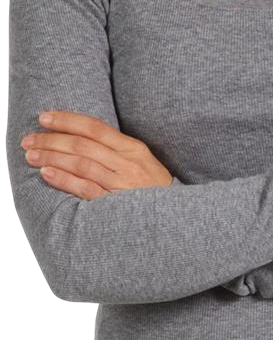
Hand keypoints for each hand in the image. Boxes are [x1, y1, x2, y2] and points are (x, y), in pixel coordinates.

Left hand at [21, 111, 173, 198]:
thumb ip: (116, 150)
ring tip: (31, 156)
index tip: (44, 118)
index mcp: (133, 149)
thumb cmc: (153, 191)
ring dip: (52, 158)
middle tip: (29, 140)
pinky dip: (64, 180)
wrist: (177, 221)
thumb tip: (80, 138)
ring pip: (81, 164)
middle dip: (51, 140)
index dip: (67, 120)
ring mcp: (121, 185)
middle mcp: (127, 164)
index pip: (95, 128)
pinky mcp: (115, 206)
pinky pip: (85, 189)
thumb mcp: (143, 163)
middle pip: (82, 145)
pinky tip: (47, 174)